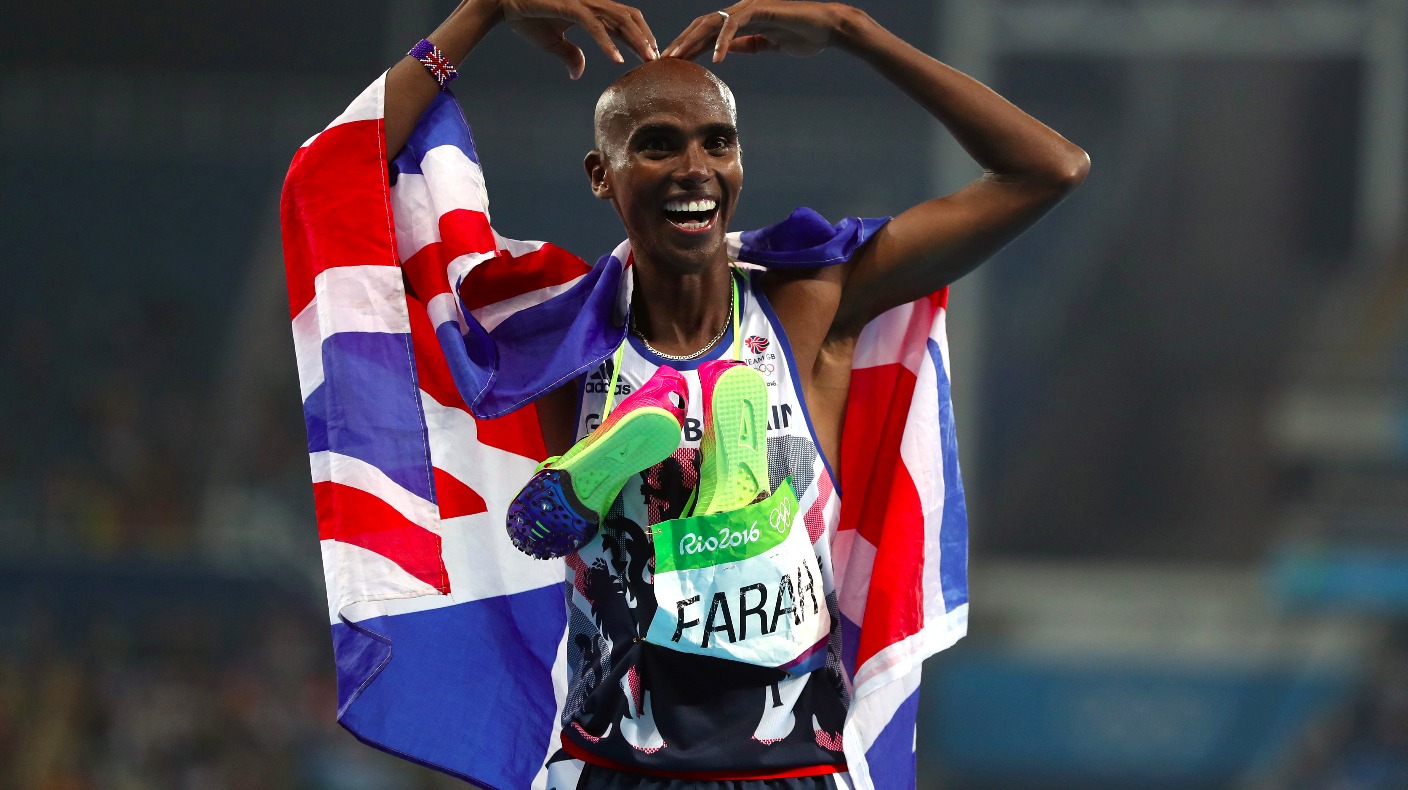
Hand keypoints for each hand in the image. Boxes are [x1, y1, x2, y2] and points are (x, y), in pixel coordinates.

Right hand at [497, 0, 657, 77]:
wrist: (502, 4)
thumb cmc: (526, 18)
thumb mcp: (553, 43)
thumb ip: (570, 55)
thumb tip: (579, 72)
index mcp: (590, 9)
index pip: (623, 21)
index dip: (639, 37)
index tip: (649, 56)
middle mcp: (590, 2)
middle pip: (628, 18)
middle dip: (645, 39)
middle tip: (658, 60)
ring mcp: (582, 2)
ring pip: (618, 20)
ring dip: (635, 40)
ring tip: (647, 59)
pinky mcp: (570, 7)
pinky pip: (595, 26)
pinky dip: (608, 43)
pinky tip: (618, 60)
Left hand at [663, 0, 845, 62]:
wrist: (826, 29)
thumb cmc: (802, 36)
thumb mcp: (767, 45)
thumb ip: (747, 45)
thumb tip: (726, 50)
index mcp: (741, 20)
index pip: (708, 32)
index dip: (689, 46)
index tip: (674, 63)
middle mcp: (741, 11)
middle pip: (703, 25)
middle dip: (682, 42)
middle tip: (664, 60)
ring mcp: (749, 8)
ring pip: (713, 22)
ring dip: (693, 41)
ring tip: (679, 58)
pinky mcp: (760, 10)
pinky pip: (735, 25)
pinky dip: (723, 42)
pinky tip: (716, 58)